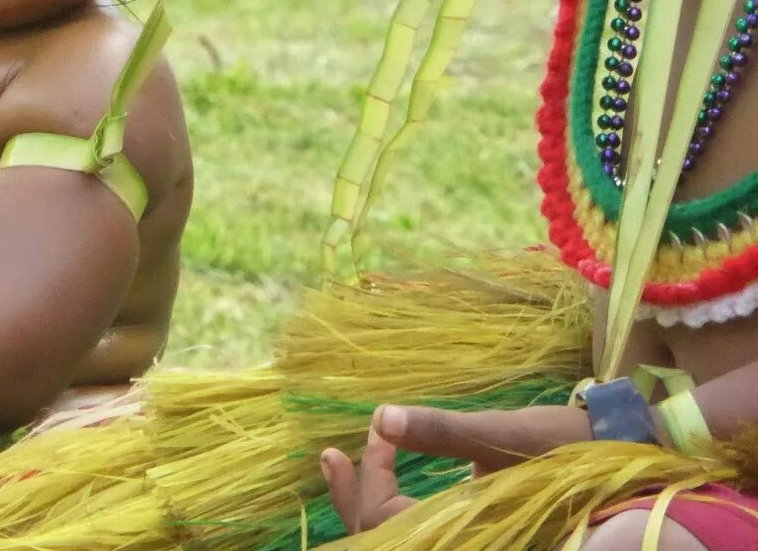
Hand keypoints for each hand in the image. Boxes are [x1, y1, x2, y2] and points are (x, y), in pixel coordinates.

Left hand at [321, 404, 592, 533]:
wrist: (624, 455)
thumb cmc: (567, 443)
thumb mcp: (502, 433)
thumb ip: (443, 431)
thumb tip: (382, 416)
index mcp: (475, 531)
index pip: (390, 523)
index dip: (371, 477)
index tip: (378, 427)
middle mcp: (472, 540)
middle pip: (386, 539)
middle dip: (353, 500)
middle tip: (328, 458)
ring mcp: (478, 537)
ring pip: (404, 536)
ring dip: (369, 503)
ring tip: (337, 464)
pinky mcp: (486, 530)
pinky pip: (427, 528)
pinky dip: (396, 504)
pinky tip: (384, 472)